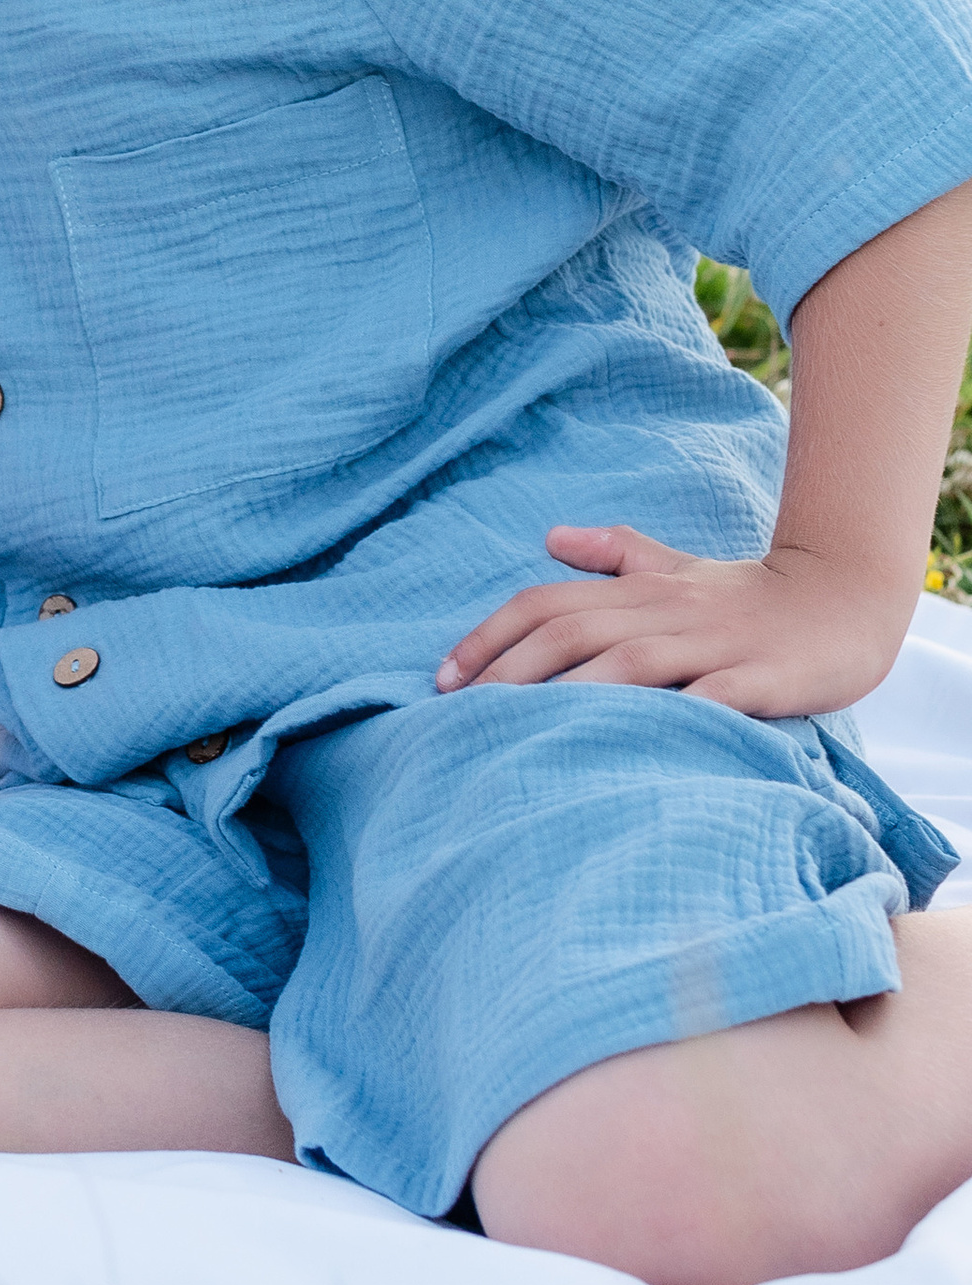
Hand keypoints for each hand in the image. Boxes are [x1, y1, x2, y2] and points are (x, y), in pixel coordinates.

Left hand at [437, 522, 913, 717]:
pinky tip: (634, 747)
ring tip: (520, 734)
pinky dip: (671, 719)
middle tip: (457, 716)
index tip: (441, 680)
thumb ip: (615, 555)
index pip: (544, 603)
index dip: (488, 637)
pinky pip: (708, 700)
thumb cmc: (747, 595)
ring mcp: (710, 645)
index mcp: (636, 589)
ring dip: (570, 694)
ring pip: (627, 662)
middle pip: (570, 631)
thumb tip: (551, 537)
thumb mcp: (676, 568)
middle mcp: (662, 610)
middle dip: (508, 672)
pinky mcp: (757, 680)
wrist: (843, 599)